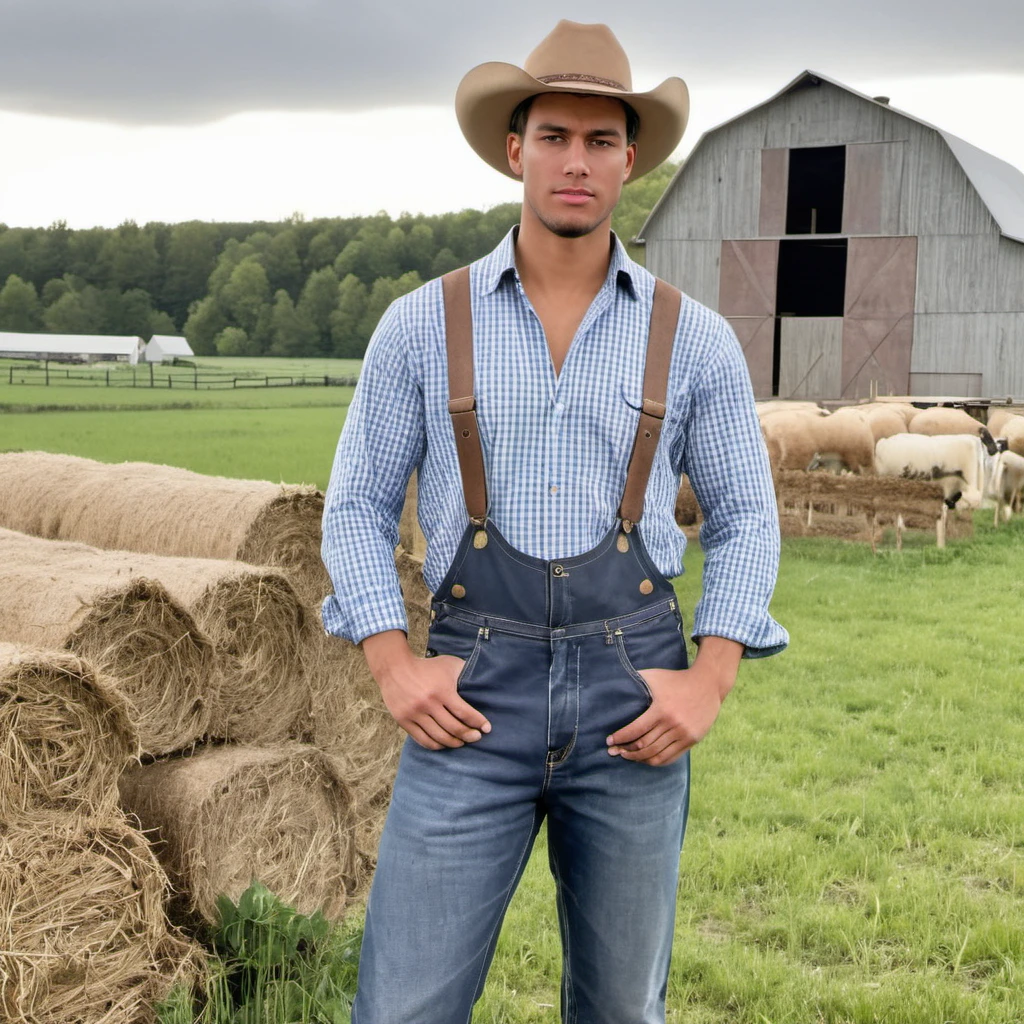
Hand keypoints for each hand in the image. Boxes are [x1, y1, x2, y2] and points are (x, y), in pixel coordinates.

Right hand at [362, 630, 490, 750]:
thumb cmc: (426, 666)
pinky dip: (436, 745)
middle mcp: (428, 703)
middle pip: (453, 728)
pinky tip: (444, 744)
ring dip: (453, 743)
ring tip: (462, 742)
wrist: (394, 667)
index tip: (487, 728)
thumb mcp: (447, 664)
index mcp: (441, 690)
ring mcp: (414, 713)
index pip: (464, 712)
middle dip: (469, 735)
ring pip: (438, 737)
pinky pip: (422, 740)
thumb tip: (483, 681)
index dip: (478, 722)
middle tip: (477, 737)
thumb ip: (464, 672)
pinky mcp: (403, 720)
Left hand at [605, 666, 721, 764]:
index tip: (609, 741)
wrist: (708, 684)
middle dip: (626, 751)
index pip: (636, 730)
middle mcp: (673, 724)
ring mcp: (684, 734)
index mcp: (661, 709)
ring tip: (627, 757)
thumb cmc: (676, 679)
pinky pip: (671, 757)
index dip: (620, 738)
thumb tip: (614, 682)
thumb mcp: (655, 676)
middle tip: (613, 752)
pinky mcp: (692, 740)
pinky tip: (645, 759)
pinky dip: (656, 761)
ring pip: (656, 755)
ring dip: (639, 759)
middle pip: (644, 746)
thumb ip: (636, 680)